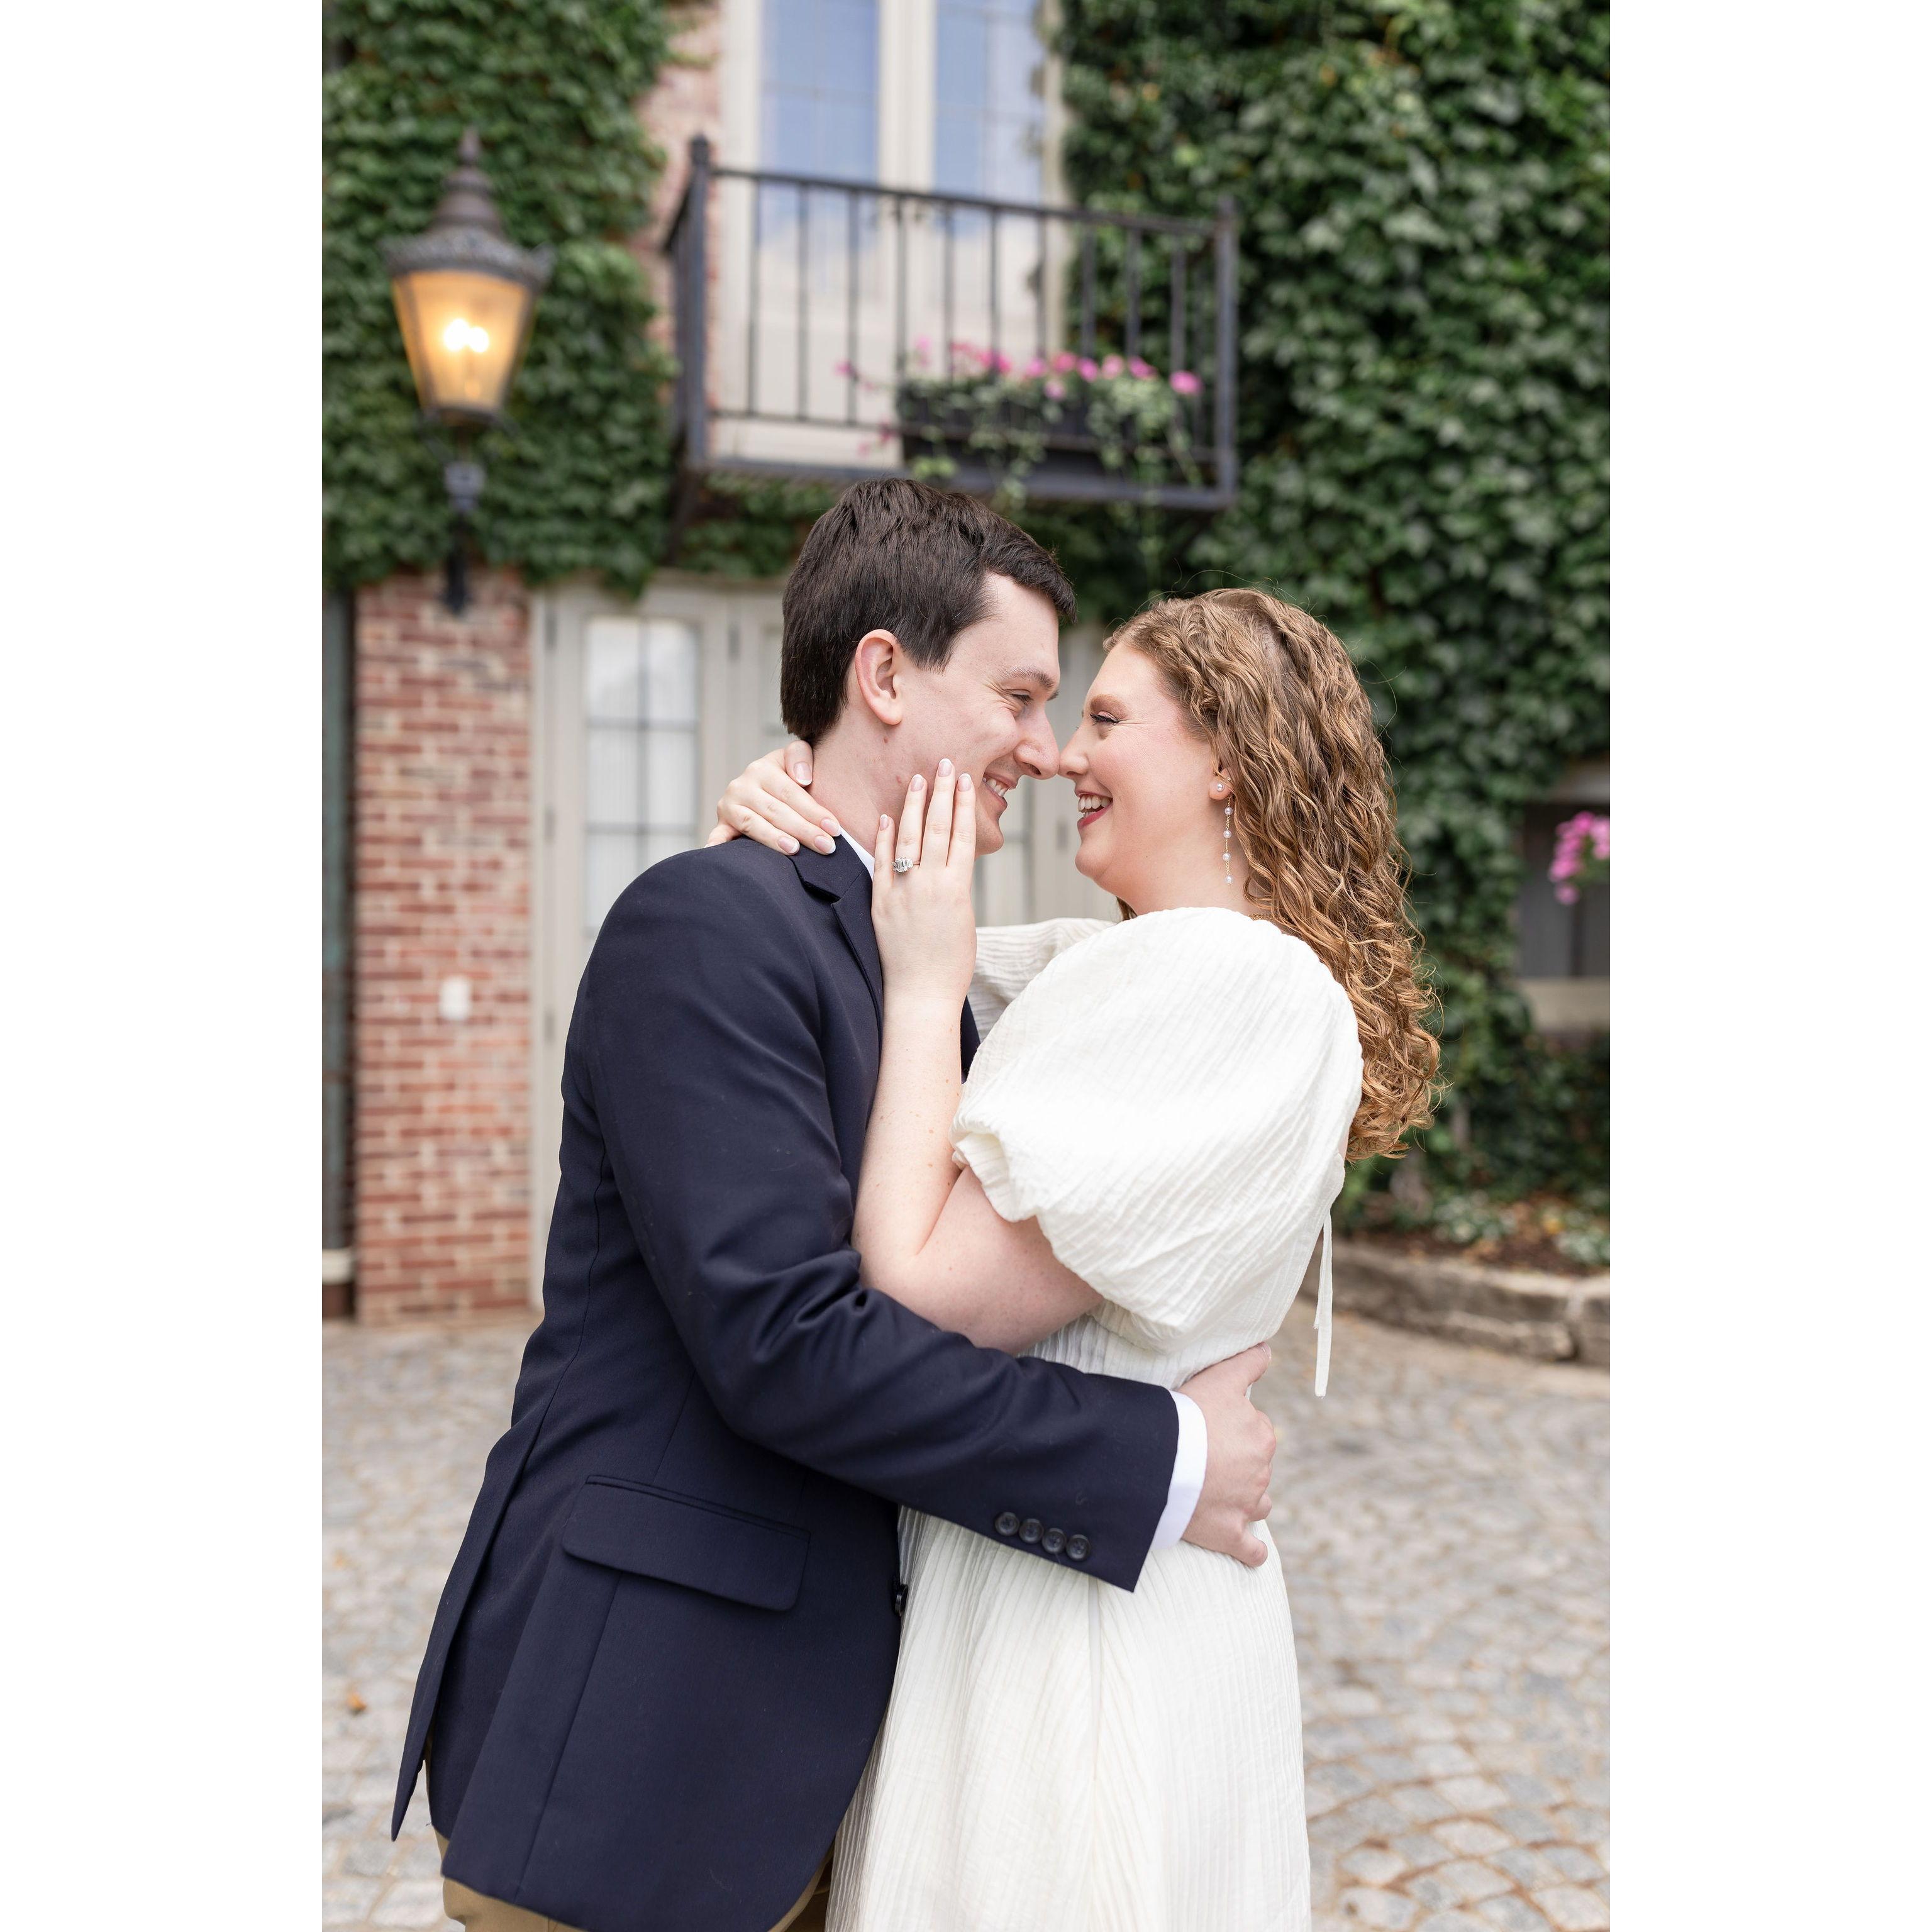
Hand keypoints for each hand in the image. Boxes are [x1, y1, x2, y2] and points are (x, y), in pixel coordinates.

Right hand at [704, 741, 836, 855]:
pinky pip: (719, 836)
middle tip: (826, 846)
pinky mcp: (722, 823)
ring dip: (773, 839)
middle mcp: (741, 786)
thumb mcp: (795, 756)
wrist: (762, 782)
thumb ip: (801, 756)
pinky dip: (719, 845)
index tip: (834, 828)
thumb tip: (802, 779)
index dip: (813, 811)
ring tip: (794, 850)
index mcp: (761, 769)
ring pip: (753, 825)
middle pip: (775, 811)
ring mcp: (728, 806)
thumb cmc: (787, 774)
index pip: (790, 793)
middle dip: (803, 830)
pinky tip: (720, 853)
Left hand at [870, 763, 977, 1007]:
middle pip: (937, 828)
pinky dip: (886, 838)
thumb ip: (955, 888)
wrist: (922, 995)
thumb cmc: (950, 964)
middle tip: (944, 764)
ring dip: (914, 805)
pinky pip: (882, 863)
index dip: (963, 804)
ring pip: (910, 838)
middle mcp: (931, 885)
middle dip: (941, 793)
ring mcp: (904, 892)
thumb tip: (950, 863)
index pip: (962, 835)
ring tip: (918, 779)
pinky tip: (889, 816)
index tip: (965, 779)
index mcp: (958, 889)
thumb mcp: (964, 920)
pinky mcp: (881, 903)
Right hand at [1178, 1344, 1276, 1567]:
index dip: (1235, 1428)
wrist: (1162, 1462)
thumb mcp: (1220, 1379)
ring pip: (1258, 1504)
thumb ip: (1248, 1363)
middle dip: (1240, 1463)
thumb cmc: (1188, 1416)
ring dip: (1247, 1500)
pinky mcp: (1229, 1535)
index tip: (1213, 1428)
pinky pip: (1250, 1550)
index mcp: (1262, 1437)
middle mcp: (1261, 1473)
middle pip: (1256, 1466)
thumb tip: (1268, 1350)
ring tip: (1223, 1495)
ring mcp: (1246, 1507)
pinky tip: (1249, 1549)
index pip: (1257, 1430)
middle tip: (1209, 1457)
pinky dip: (1252, 1550)